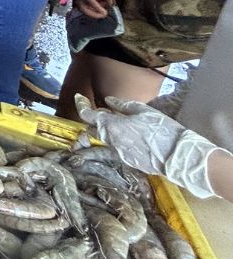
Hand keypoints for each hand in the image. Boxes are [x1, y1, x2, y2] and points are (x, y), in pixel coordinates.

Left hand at [76, 94, 226, 198]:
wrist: (178, 156)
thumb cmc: (162, 129)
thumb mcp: (143, 111)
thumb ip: (122, 105)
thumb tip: (108, 101)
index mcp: (112, 126)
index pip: (88, 115)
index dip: (81, 105)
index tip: (79, 97)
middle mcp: (111, 141)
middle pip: (94, 129)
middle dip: (94, 120)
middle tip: (102, 111)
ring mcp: (119, 153)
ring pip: (106, 139)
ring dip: (107, 130)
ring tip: (119, 122)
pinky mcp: (128, 161)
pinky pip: (118, 148)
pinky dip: (119, 140)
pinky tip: (131, 136)